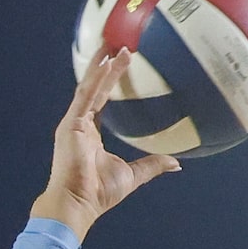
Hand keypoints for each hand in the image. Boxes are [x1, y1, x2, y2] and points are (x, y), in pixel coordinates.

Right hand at [33, 50, 181, 238]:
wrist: (77, 204)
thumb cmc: (99, 194)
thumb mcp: (133, 176)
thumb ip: (152, 165)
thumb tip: (176, 164)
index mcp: (91, 134)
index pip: (101, 101)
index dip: (111, 82)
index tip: (123, 64)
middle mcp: (80, 124)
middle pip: (95, 88)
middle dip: (106, 67)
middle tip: (121, 45)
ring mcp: (74, 122)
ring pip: (89, 87)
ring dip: (102, 65)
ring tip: (113, 45)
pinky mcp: (71, 124)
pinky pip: (86, 96)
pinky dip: (96, 79)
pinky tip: (105, 62)